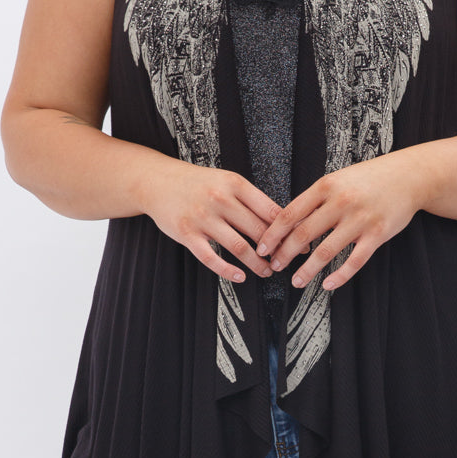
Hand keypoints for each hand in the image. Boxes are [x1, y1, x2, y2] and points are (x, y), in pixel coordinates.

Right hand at [143, 158, 283, 282]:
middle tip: (285, 261)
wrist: (157, 181)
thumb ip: (250, 199)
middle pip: (258, 231)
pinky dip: (228, 271)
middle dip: (277, 251)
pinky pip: (211, 258)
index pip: (271, 211)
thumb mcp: (226, 181)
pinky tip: (240, 276)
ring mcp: (203, 218)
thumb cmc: (196, 183)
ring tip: (267, 271)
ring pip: (239, 247)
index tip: (299, 242)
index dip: (289, 230)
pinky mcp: (187, 234)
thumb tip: (281, 220)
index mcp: (235, 184)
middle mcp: (220, 200)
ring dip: (257, 264)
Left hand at [256, 152, 426, 292]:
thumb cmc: (369, 178)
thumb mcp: (338, 179)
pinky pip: (354, 261)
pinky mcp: (377, 234)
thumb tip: (288, 222)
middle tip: (274, 266)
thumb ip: (315, 199)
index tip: (262, 247)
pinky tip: (327, 284)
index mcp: (326, 186)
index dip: (273, 234)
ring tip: (296, 281)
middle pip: (303, 234)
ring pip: (326, 251)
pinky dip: (339, 276)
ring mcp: (360, 219)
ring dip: (307, 270)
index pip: (290, 214)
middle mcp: (341, 202)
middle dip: (284, 254)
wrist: (408, 176)